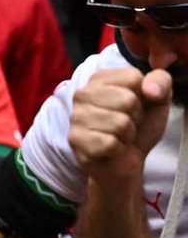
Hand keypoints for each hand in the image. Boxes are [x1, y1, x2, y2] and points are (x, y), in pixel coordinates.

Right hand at [70, 67, 173, 186]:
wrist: (127, 160)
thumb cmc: (140, 126)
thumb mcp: (158, 99)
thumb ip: (161, 81)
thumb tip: (150, 90)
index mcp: (100, 78)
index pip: (133, 78)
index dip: (143, 96)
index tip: (135, 107)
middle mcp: (82, 93)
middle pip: (127, 100)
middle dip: (136, 117)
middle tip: (127, 124)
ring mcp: (76, 116)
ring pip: (120, 123)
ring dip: (127, 135)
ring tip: (119, 136)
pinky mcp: (75, 139)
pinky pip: (110, 143)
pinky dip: (118, 149)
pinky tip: (111, 149)